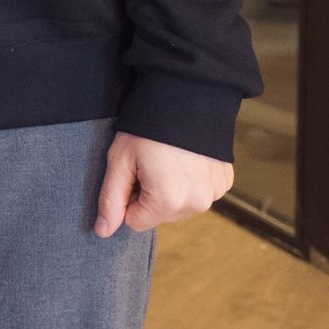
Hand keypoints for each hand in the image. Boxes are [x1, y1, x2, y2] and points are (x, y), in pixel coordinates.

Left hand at [95, 131, 233, 235]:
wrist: (186, 95)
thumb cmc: (147, 127)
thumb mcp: (120, 160)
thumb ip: (110, 200)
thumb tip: (103, 232)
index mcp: (169, 201)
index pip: (136, 222)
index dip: (128, 198)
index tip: (132, 172)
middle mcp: (197, 203)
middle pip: (160, 215)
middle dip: (150, 195)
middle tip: (149, 163)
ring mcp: (215, 193)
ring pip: (180, 206)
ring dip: (170, 190)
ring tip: (167, 159)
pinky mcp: (225, 182)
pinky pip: (199, 193)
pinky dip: (190, 181)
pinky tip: (185, 159)